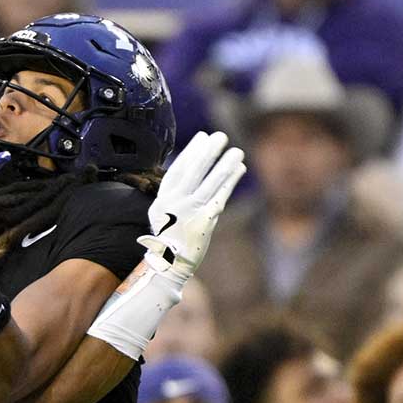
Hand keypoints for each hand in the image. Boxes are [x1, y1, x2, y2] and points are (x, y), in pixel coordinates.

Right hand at [138, 131, 245, 279]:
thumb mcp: (164, 217)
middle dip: (208, 152)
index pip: (177, 170)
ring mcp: (189, 212)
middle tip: (220, 136)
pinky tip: (239, 169)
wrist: (170, 266)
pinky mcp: (204, 221)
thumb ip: (176, 197)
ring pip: (209, 182)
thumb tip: (193, 174)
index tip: (202, 138)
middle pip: (193, 172)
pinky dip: (230, 181)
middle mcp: (174, 204)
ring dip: (224, 164)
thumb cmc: (170, 241)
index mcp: (162, 201)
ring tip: (237, 151)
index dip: (190, 152)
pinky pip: (220, 196)